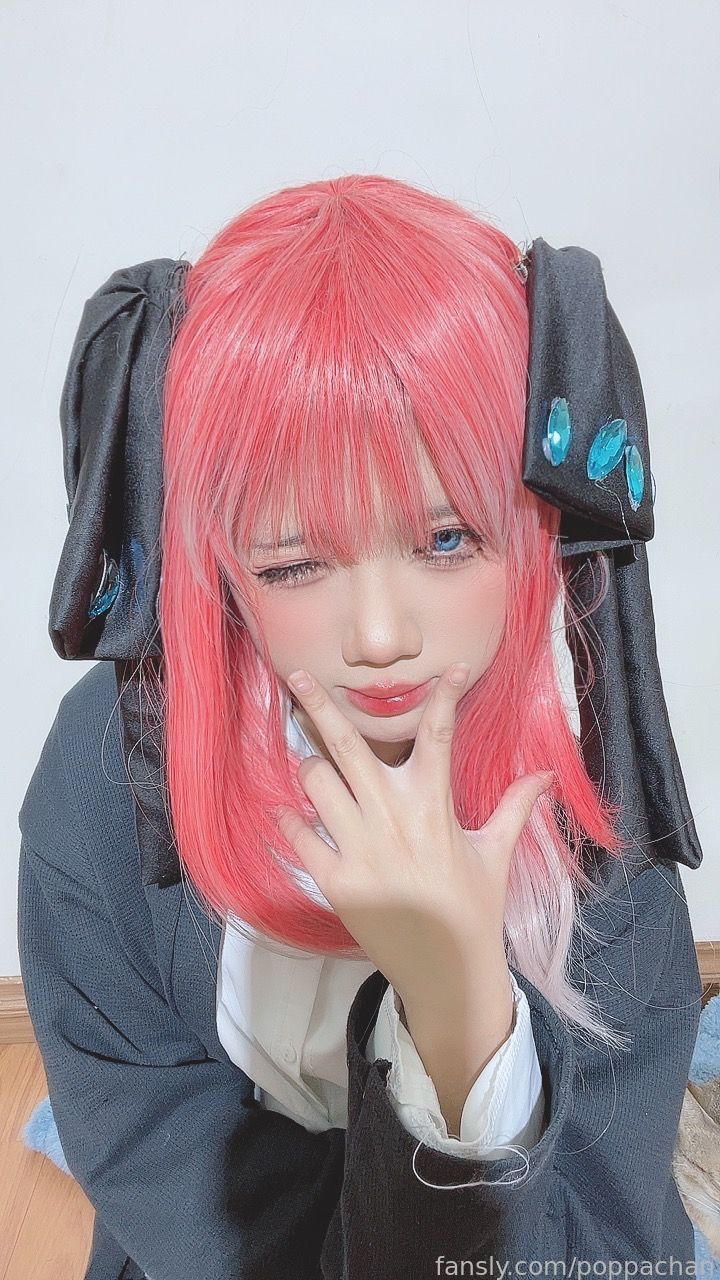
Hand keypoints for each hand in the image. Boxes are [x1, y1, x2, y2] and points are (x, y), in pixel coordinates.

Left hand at [276, 663, 553, 1017]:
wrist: (448, 974)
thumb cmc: (473, 911)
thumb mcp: (496, 855)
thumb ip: (515, 809)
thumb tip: (545, 776)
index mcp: (434, 807)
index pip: (437, 734)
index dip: (444, 695)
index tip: (449, 669)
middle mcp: (392, 818)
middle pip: (349, 746)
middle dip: (321, 706)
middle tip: (300, 675)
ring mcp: (359, 849)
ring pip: (317, 783)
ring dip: (311, 767)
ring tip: (314, 766)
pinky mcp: (335, 881)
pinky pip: (299, 838)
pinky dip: (290, 822)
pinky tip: (290, 815)